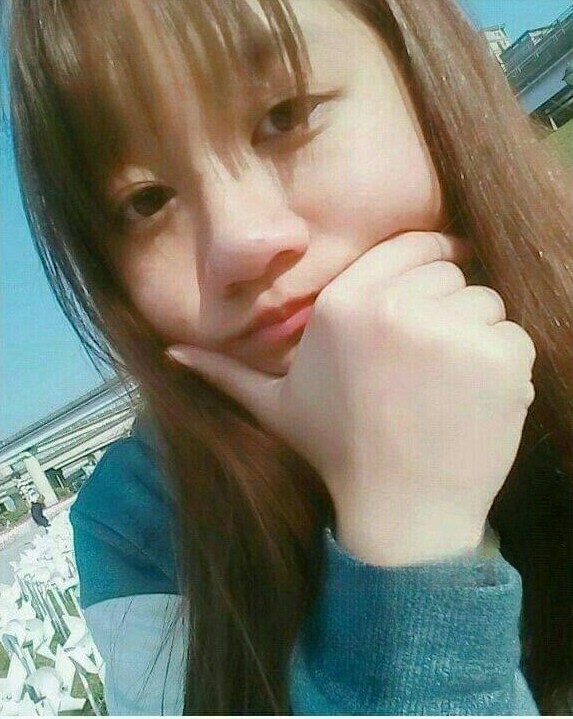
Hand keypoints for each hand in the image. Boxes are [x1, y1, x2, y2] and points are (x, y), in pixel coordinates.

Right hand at [167, 232, 535, 564]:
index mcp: (344, 304)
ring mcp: (450, 332)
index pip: (412, 247)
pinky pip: (514, 337)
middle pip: (451, 274)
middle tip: (425, 366)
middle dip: (445, 310)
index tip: (427, 301)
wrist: (398, 512)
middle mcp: (396, 306)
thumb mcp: (275, 407)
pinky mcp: (498, 360)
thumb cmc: (336, 451)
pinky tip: (472, 403)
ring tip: (444, 388)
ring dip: (474, 338)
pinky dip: (503, 367)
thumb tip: (167, 353)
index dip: (425, 271)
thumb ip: (226, 373)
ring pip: (485, 304)